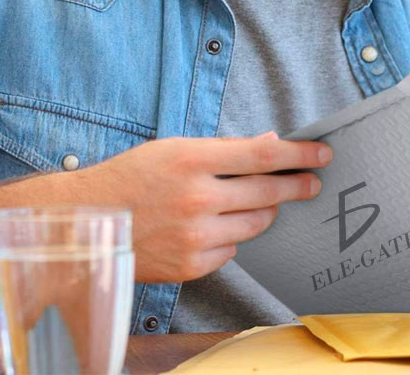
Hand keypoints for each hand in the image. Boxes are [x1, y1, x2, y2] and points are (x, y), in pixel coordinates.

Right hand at [74, 131, 331, 282]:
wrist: (88, 224)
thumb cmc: (131, 178)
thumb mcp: (175, 149)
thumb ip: (224, 149)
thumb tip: (269, 143)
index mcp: (193, 160)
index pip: (263, 156)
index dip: (298, 154)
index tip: (321, 153)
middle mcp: (198, 199)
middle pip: (268, 191)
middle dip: (297, 185)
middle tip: (313, 182)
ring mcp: (195, 236)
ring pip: (255, 223)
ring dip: (265, 210)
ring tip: (262, 201)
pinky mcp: (192, 265)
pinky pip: (232, 250)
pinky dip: (232, 236)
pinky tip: (217, 225)